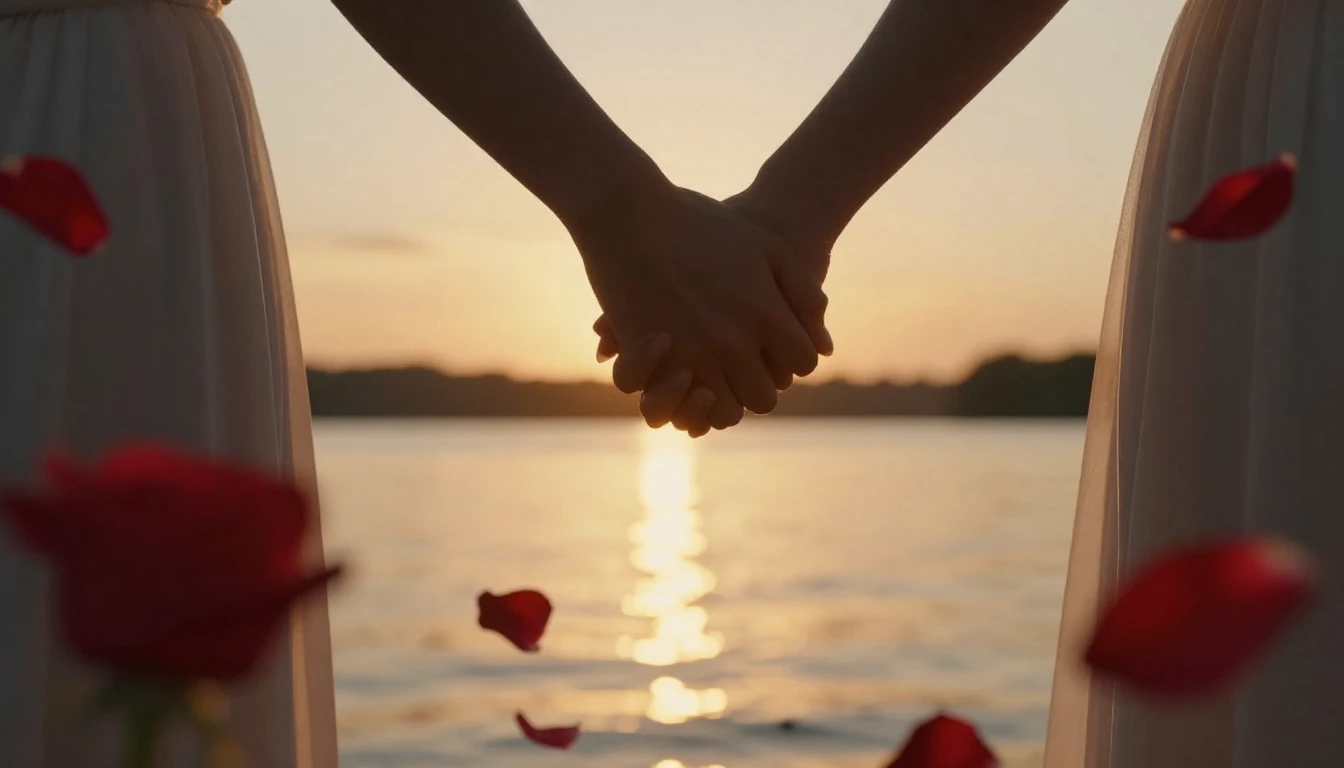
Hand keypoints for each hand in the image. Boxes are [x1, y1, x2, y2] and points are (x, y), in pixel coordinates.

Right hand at [572, 185, 827, 430]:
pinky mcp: (650, 363)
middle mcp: (731, 343)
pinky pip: (679, 404)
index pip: (802, 363)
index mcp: (765, 314)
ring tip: (721, 375)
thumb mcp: (768, 247)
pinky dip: (686, 398)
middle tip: (750, 363)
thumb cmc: (703, 224)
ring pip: (725, 411)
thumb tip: (824, 349)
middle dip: (762, 382)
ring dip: (726, 397)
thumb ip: (805, 294)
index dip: (796, 354)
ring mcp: (690, 356)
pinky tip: (687, 372)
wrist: (630, 214)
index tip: (781, 343)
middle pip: (764, 397)